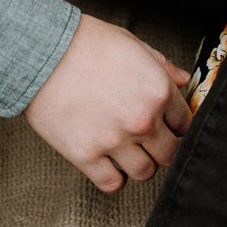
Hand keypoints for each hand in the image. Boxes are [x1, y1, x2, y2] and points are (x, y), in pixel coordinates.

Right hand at [24, 13, 193, 192]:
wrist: (41, 51)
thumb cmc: (85, 42)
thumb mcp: (132, 44)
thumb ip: (162, 65)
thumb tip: (184, 80)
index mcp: (158, 91)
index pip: (185, 124)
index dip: (176, 124)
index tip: (166, 125)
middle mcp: (142, 120)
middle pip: (170, 153)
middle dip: (162, 147)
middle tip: (148, 141)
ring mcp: (115, 141)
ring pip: (145, 172)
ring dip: (139, 164)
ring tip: (126, 151)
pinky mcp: (86, 155)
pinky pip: (113, 184)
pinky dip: (114, 178)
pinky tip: (107, 163)